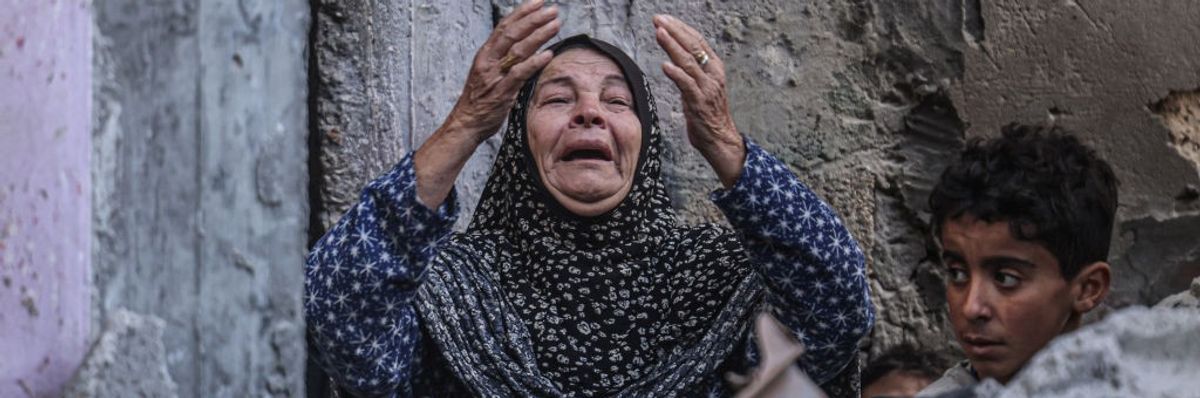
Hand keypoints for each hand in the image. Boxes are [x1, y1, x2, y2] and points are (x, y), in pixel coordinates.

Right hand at [415, 0, 558, 207]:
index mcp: (485, 54)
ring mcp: (494, 76)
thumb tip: (524, 45)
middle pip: (512, 33)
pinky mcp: (501, 92)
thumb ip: (504, 59)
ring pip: (518, 50)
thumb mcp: (489, 73)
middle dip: (533, 19)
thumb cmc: (480, 99)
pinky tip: (548, 54)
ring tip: (555, 25)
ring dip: (539, 36)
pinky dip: (534, 63)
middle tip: (552, 10)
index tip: (538, 2)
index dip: (522, 12)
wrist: (466, 123)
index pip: (504, 26)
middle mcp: (488, 61)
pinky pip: (519, 74)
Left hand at [653, 14, 745, 187]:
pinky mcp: (699, 103)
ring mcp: (707, 88)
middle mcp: (713, 75)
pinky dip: (676, 74)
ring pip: (688, 62)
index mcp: (715, 68)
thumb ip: (690, 72)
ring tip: (658, 33)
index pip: (697, 41)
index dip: (680, 28)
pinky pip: (686, 85)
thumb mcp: (700, 87)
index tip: (665, 19)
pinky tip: (665, 65)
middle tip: (658, 20)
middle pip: (693, 46)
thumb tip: (675, 58)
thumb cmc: (708, 114)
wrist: (720, 139)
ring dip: (672, 46)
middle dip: (674, 31)